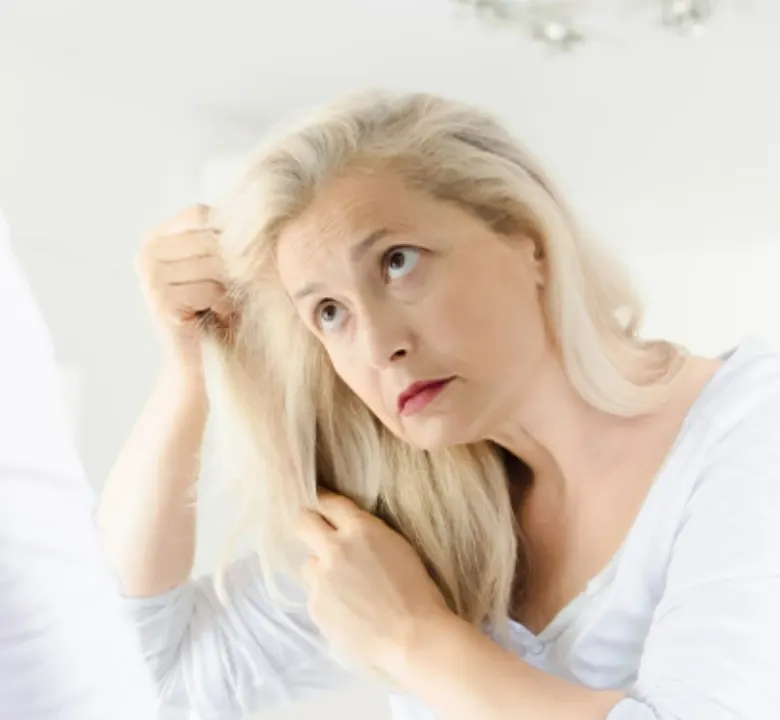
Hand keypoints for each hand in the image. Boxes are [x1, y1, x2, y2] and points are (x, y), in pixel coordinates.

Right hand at [136, 204, 233, 369]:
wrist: (197, 366)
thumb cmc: (215, 313)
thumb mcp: (216, 269)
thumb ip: (221, 237)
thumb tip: (257, 210)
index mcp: (154, 239)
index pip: (200, 213)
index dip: (230, 231)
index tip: (248, 255)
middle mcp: (146, 254)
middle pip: (210, 238)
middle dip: (236, 264)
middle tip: (240, 288)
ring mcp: (149, 277)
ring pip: (214, 264)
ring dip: (232, 288)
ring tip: (226, 305)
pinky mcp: (161, 301)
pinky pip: (211, 289)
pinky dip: (225, 305)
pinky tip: (219, 318)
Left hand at [296, 493, 451, 674]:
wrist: (413, 638)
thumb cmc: (418, 594)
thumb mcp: (398, 548)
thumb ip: (368, 536)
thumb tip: (350, 534)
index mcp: (361, 529)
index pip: (330, 502)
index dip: (323, 502)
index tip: (320, 504)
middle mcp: (334, 548)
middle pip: (302, 523)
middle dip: (307, 525)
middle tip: (314, 534)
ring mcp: (321, 579)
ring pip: (308, 566)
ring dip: (320, 571)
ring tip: (344, 589)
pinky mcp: (315, 607)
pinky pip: (315, 597)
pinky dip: (327, 601)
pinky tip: (348, 613)